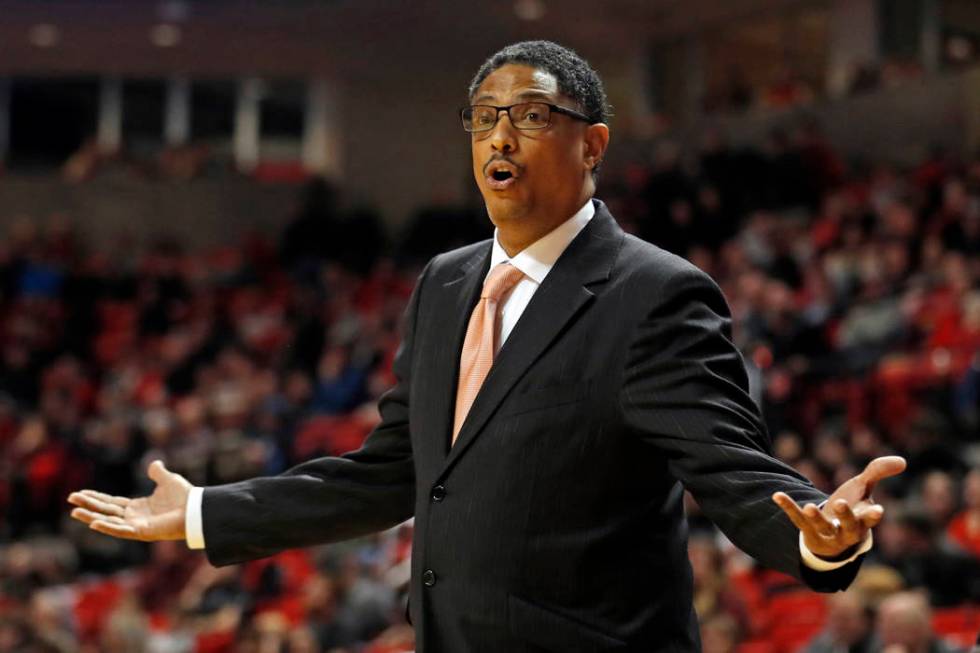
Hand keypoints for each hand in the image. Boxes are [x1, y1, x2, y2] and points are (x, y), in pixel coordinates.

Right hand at [67, 460, 191, 541]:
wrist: (196, 509)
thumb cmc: (185, 497)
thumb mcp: (168, 480)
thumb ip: (158, 473)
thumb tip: (153, 463)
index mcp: (138, 507)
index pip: (111, 503)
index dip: (95, 498)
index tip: (79, 494)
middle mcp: (134, 517)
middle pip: (106, 511)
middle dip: (88, 505)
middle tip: (70, 499)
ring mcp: (136, 526)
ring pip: (109, 521)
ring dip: (91, 517)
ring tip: (74, 512)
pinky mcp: (142, 532)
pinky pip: (121, 530)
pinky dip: (108, 527)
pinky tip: (94, 523)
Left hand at [772, 455, 905, 558]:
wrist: (833, 536)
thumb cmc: (852, 508)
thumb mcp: (863, 488)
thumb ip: (878, 472)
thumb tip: (902, 461)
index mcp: (864, 520)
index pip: (870, 519)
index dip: (873, 515)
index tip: (878, 511)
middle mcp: (847, 531)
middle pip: (849, 526)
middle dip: (846, 516)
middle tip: (840, 503)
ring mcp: (827, 533)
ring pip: (822, 527)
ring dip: (816, 518)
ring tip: (810, 506)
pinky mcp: (808, 532)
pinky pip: (797, 520)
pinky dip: (788, 507)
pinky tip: (777, 495)